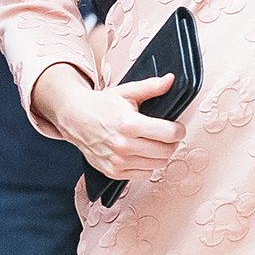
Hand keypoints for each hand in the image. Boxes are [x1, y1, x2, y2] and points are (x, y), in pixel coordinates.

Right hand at [33, 62, 184, 176]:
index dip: (179, 130)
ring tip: (153, 143)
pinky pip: (144, 175)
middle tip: (166, 135)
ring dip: (160, 155)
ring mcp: (117, 161)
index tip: (177, 127)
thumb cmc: (101, 106)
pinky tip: (141, 153)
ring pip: (157, 165)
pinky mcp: (113, 172)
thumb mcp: (126, 92)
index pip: (170, 134)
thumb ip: (151, 87)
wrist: (75, 119)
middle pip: (166, 151)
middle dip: (171, 143)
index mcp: (129, 124)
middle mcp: (123, 145)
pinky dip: (147, 165)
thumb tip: (170, 80)